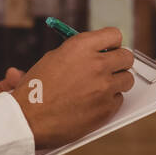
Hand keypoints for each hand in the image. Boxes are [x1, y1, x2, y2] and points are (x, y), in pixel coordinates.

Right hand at [10, 27, 134, 149]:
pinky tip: (93, 103)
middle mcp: (96, 64)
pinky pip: (119, 100)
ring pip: (127, 79)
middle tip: (110, 68)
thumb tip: (92, 52)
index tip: (109, 49)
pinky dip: (109, 101)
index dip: (112, 43)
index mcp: (81, 46)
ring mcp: (104, 87)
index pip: (114, 35)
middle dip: (119, 62)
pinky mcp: (106, 108)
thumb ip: (77, 53)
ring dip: (117, 82)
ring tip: (101, 87)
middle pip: (126, 57)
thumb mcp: (52, 59)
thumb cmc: (36, 89)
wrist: (28, 119)